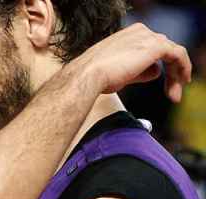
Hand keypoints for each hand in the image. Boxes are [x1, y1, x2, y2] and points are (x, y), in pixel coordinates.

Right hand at [71, 23, 191, 102]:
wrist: (87, 76)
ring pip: (173, 54)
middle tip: (172, 92)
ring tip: (174, 93)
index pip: (152, 48)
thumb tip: (155, 72)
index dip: (160, 66)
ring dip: (176, 74)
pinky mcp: (155, 46)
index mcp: (128, 35)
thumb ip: (140, 70)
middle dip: (171, 71)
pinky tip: (181, 82)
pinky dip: (183, 68)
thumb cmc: (95, 77)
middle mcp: (139, 32)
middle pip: (164, 50)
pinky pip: (178, 55)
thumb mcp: (121, 72)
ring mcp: (147, 37)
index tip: (162, 83)